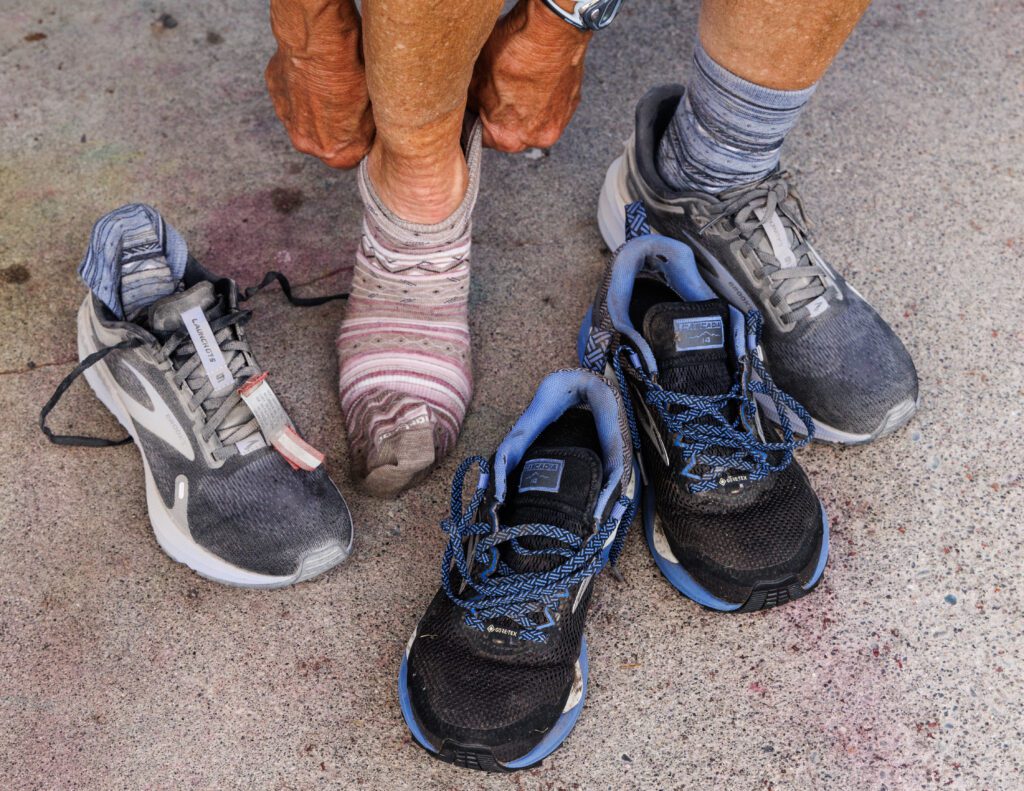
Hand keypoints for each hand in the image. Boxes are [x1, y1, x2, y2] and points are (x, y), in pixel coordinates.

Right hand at [265, 0, 373, 168]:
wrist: (320, 44)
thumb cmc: (352, 76)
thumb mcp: (373, 111)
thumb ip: (365, 132)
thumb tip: (368, 133)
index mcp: (333, 152)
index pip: (348, 159)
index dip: (357, 142)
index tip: (363, 127)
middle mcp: (305, 142)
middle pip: (324, 141)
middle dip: (334, 127)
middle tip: (346, 102)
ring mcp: (287, 118)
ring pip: (305, 118)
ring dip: (315, 107)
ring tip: (330, 84)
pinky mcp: (275, 93)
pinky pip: (292, 96)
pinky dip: (301, 88)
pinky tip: (314, 72)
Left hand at [469, 0, 592, 152]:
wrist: (550, 29)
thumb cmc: (513, 52)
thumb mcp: (476, 77)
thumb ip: (473, 100)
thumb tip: (472, 104)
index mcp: (507, 138)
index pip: (483, 138)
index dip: (476, 120)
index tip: (475, 108)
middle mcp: (536, 138)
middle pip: (511, 132)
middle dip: (503, 116)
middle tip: (497, 91)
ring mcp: (559, 121)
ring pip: (533, 119)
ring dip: (525, 107)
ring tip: (518, 82)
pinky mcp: (573, 102)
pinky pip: (551, 106)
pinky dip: (543, 96)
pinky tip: (535, 78)